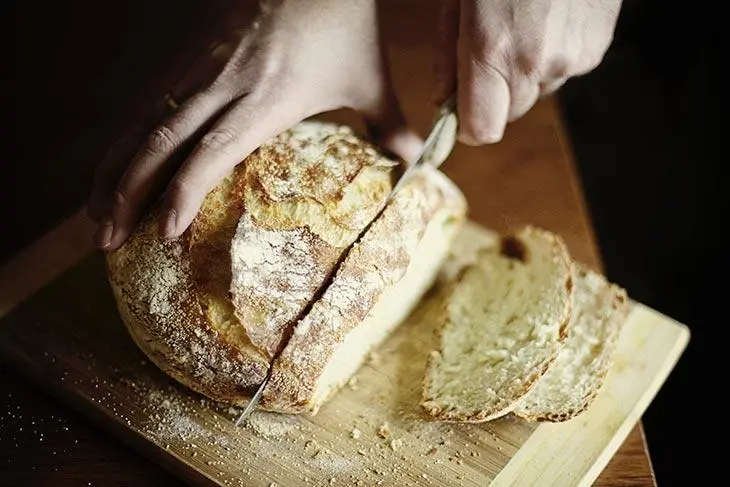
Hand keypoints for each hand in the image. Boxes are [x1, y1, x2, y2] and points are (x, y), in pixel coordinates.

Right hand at [89, 0, 420, 250]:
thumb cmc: (346, 22)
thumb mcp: (371, 78)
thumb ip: (390, 126)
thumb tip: (415, 165)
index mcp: (268, 97)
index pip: (213, 151)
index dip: (183, 192)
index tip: (165, 233)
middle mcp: (224, 82)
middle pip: (160, 141)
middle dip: (127, 194)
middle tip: (107, 243)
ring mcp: (200, 64)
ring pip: (141, 121)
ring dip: (113, 171)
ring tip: (96, 217)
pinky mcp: (189, 51)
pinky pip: (146, 100)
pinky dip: (123, 139)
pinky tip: (113, 168)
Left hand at [434, 0, 621, 144]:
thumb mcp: (458, 1)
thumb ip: (448, 55)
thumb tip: (441, 101)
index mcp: (493, 51)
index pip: (481, 130)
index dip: (467, 125)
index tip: (459, 111)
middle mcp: (536, 63)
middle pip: (510, 113)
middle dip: (495, 94)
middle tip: (490, 51)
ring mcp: (572, 57)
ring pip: (538, 91)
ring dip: (525, 73)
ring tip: (523, 24)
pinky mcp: (597, 46)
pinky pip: (565, 70)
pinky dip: (552, 55)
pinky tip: (549, 18)